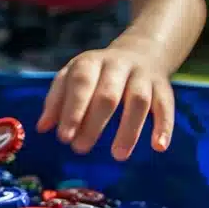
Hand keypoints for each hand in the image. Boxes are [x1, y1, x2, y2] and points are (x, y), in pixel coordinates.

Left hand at [37, 43, 174, 160]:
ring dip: (129, 130)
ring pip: (138, 101)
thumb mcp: (73, 77)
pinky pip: (166, 106)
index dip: (73, 110)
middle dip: (94, 124)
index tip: (64, 137)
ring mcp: (143, 76)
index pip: (81, 83)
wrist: (140, 51)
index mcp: (91, 62)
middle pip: (108, 95)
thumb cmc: (97, 74)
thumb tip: (42, 128)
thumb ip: (56, 100)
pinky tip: (159, 147)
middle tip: (81, 148)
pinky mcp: (163, 87)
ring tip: (117, 156)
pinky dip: (164, 126)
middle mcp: (118, 66)